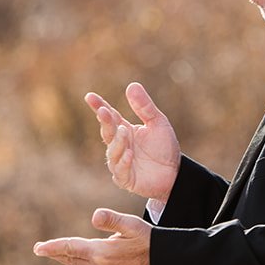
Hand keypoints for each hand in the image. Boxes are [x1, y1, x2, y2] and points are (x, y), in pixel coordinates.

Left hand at [34, 208, 150, 264]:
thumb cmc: (151, 242)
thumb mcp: (133, 225)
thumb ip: (112, 220)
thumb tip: (94, 216)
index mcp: (101, 253)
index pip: (70, 248)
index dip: (52, 247)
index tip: (37, 249)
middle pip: (71, 260)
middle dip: (56, 254)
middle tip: (41, 249)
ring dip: (71, 261)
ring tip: (61, 254)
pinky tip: (86, 264)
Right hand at [85, 83, 180, 202]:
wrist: (175, 173)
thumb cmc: (164, 148)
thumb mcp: (158, 123)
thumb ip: (145, 107)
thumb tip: (132, 85)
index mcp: (124, 130)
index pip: (110, 117)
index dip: (99, 106)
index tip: (89, 96)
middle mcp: (119, 146)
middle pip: (108, 132)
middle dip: (105, 122)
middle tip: (104, 112)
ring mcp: (120, 163)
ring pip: (112, 152)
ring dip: (117, 142)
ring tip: (124, 132)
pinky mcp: (125, 179)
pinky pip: (120, 170)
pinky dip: (123, 162)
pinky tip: (129, 153)